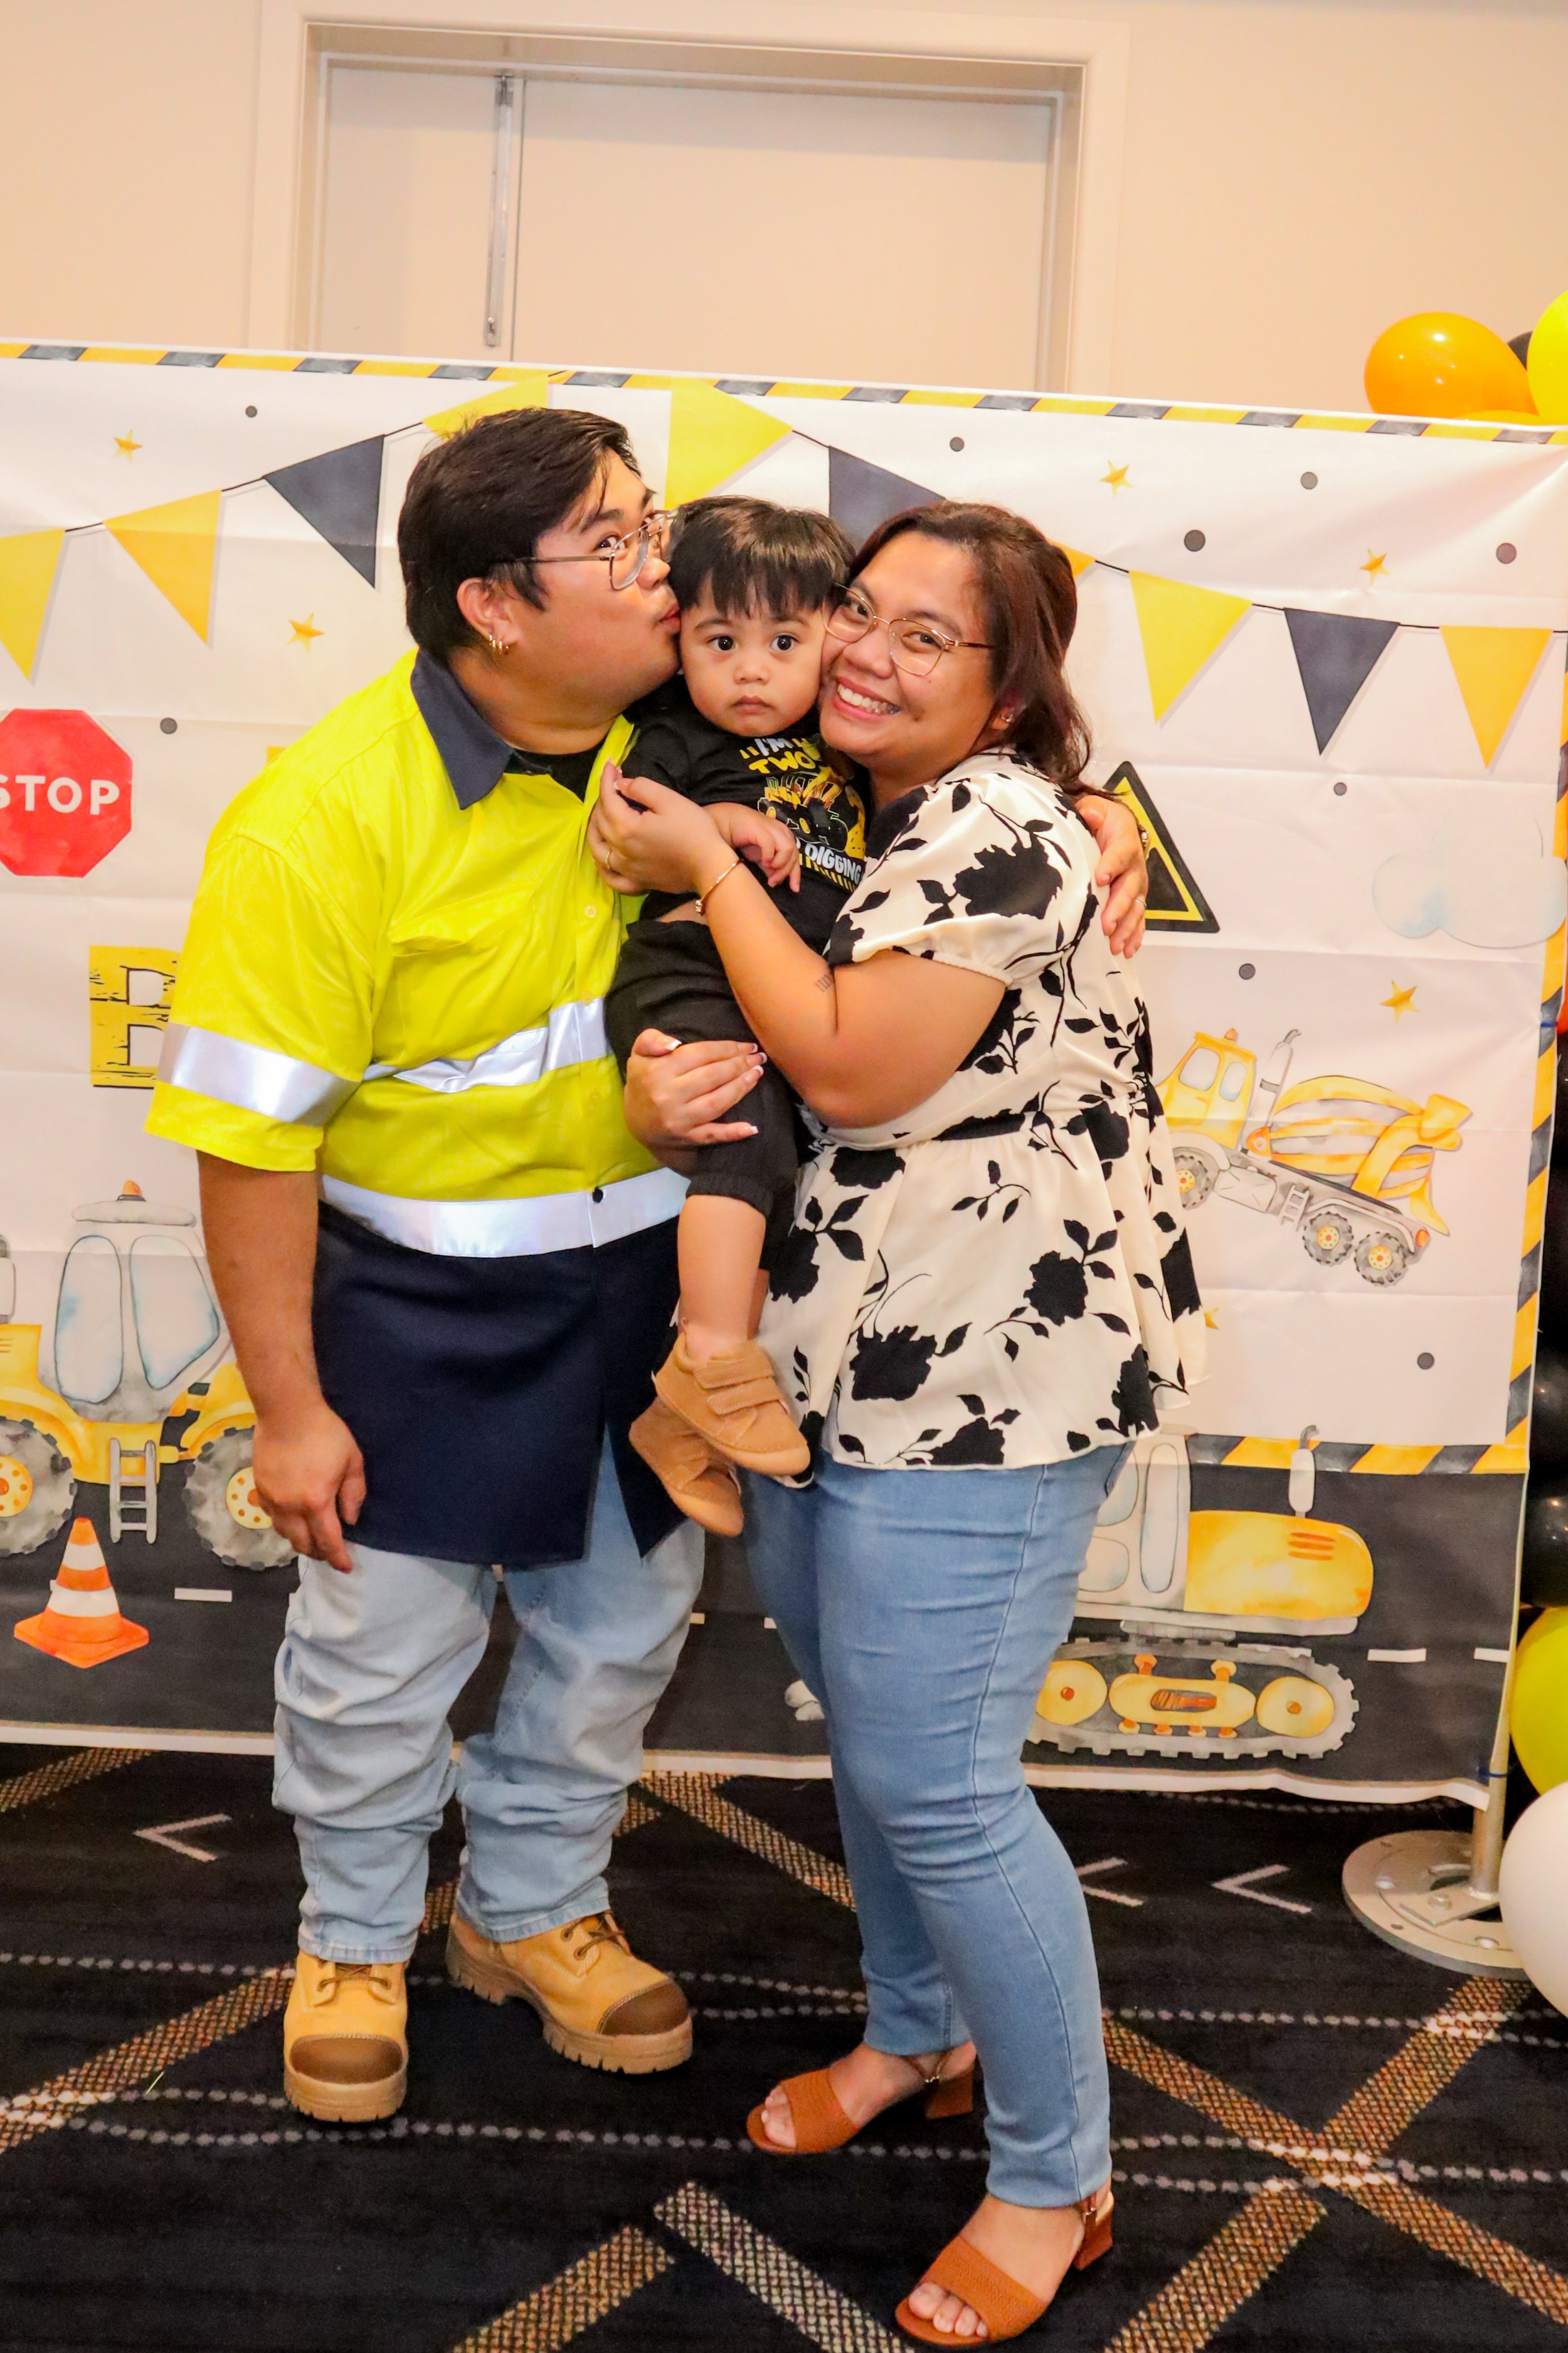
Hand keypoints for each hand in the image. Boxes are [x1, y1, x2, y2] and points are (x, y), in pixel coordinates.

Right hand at [252, 1398, 365, 1573]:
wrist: (287, 1412)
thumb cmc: (325, 1433)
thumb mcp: (352, 1461)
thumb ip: (353, 1493)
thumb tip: (350, 1520)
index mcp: (316, 1502)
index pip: (328, 1541)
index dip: (338, 1558)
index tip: (346, 1567)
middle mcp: (291, 1507)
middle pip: (302, 1544)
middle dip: (318, 1553)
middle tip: (329, 1552)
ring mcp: (272, 1499)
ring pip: (284, 1534)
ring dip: (299, 1541)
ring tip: (311, 1538)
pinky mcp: (259, 1489)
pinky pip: (271, 1518)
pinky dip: (284, 1525)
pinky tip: (293, 1519)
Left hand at [589, 764, 732, 897]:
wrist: (709, 866)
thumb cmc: (693, 830)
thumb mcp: (669, 800)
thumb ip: (641, 788)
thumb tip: (620, 784)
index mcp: (626, 827)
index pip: (607, 798)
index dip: (607, 779)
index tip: (610, 765)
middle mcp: (620, 850)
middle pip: (600, 820)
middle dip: (602, 798)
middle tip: (612, 783)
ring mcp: (626, 869)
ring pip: (597, 848)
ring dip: (594, 829)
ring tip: (600, 815)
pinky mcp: (636, 882)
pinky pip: (610, 878)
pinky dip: (601, 866)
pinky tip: (603, 857)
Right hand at [624, 1027, 764, 1152]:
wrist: (635, 1121)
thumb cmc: (643, 1082)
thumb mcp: (638, 1054)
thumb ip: (651, 1040)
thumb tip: (672, 1043)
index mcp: (658, 1071)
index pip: (700, 1054)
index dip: (727, 1048)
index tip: (746, 1045)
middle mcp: (668, 1096)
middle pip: (712, 1076)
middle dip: (739, 1064)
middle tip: (758, 1057)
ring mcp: (679, 1119)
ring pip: (717, 1102)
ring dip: (741, 1088)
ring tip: (757, 1074)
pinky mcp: (686, 1138)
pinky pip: (712, 1136)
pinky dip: (733, 1133)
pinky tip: (752, 1127)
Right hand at [713, 803, 800, 891]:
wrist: (727, 823)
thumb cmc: (745, 838)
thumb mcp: (761, 856)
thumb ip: (771, 866)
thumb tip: (777, 879)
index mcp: (785, 837)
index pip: (796, 857)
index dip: (796, 874)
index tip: (794, 889)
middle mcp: (782, 831)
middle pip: (794, 855)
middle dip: (785, 872)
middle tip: (772, 882)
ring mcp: (773, 829)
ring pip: (788, 850)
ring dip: (780, 865)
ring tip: (768, 871)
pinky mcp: (762, 829)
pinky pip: (771, 846)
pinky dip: (769, 856)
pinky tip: (763, 862)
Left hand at [1075, 793, 1147, 956]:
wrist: (1117, 828)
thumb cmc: (1103, 820)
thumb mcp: (1095, 808)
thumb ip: (1091, 811)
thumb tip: (1088, 814)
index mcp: (1124, 843)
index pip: (1119, 854)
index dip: (1110, 865)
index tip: (1099, 878)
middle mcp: (1134, 867)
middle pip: (1128, 889)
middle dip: (1118, 908)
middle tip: (1106, 925)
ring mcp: (1136, 886)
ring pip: (1135, 909)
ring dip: (1126, 928)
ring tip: (1114, 945)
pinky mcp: (1135, 900)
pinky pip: (1138, 920)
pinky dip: (1134, 936)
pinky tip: (1127, 951)